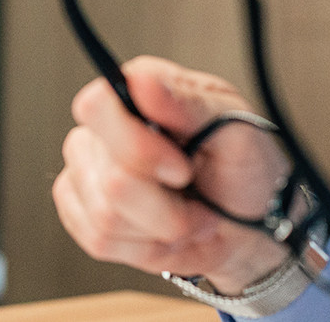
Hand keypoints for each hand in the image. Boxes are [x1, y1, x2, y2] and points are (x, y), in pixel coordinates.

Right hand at [52, 56, 291, 293]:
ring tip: (186, 214)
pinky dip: (144, 246)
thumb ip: (188, 102)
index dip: (135, 145)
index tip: (180, 167)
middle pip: (110, 177)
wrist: (247, 225)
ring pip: (106, 216)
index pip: (96, 107)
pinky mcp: (81, 214)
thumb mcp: (236, 129)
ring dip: (162, 227)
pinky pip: (98, 239)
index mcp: (133, 94)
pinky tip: (162, 231)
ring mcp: (86, 172)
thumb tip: (142, 82)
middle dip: (166, 204)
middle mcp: (101, 131)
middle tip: (193, 194)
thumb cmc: (241, 168)